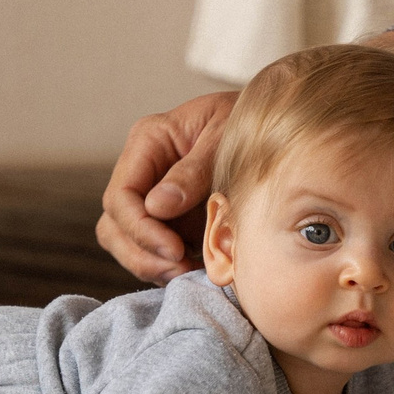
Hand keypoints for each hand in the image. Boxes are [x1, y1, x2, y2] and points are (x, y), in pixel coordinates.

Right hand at [97, 35, 393, 284]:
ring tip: (188, 274)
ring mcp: (157, 197)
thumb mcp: (224, 135)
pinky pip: (156, 251)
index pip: (121, 196)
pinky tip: (197, 272)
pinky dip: (170, 266)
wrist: (278, 124)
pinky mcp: (174, 219)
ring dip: (152, 265)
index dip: (140, 229)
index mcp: (150, 141)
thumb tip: (157, 206)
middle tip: (180, 269)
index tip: (174, 249)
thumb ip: (193, 170)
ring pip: (128, 242)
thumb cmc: (250, 118)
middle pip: (115, 225)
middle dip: (141, 253)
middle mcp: (146, 170)